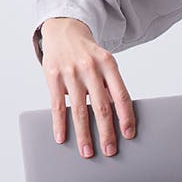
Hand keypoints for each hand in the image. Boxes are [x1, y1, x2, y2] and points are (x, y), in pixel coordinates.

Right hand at [40, 17, 135, 157]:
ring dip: (84, 134)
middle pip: (101, 106)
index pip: (121, 95)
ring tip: (87, 151)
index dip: (126, 117)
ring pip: (79, 110)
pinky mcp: (53, 76)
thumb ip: (110, 86)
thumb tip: (119, 118)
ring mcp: (71, 72)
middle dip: (106, 132)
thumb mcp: (104, 63)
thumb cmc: (88, 53)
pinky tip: (62, 137)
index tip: (129, 134)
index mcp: (109, 64)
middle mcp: (90, 67)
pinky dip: (60, 124)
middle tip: (110, 151)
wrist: (64, 30)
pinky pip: (57, 106)